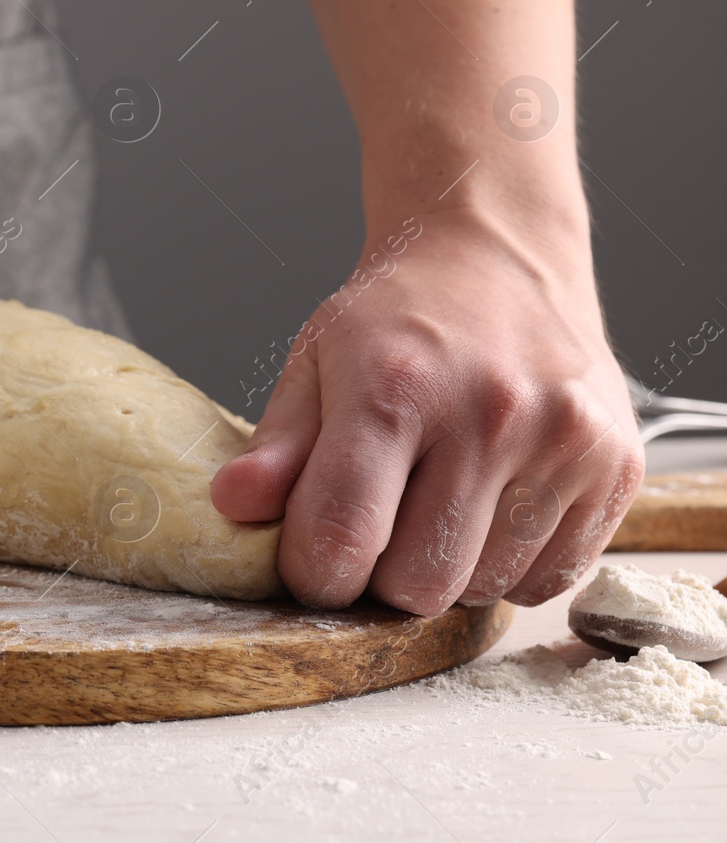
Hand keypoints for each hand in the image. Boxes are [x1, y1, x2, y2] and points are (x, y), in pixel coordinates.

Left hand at [209, 208, 642, 614]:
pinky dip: (511, 567)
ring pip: (485, 591)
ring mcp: (563, 442)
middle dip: (381, 577)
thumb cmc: (397, 318)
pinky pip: (549, 580)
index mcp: (395, 388)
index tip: (311, 557)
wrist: (497, 256)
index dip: (312, 572)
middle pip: (417, 584)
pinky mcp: (616, 467)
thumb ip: (276, 446)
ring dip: (448, 571)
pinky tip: (491, 507)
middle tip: (379, 524)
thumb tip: (231, 507)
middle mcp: (490, 415)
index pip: (341, 539)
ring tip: (438, 502)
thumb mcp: (314, 362)